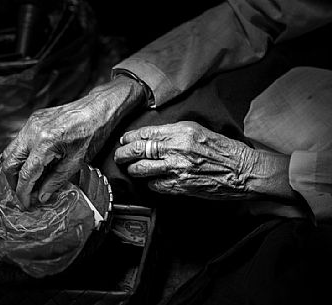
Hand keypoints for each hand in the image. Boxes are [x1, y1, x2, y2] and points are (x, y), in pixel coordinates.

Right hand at [2, 75, 144, 207]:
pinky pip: (18, 142)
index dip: (23, 193)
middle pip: (9, 163)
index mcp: (45, 143)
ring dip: (15, 170)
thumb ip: (56, 180)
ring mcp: (30, 124)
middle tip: (23, 195)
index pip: (25, 174)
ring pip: (10, 151)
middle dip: (13, 182)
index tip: (26, 205)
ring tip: (26, 183)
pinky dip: (21, 156)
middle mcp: (32, 132)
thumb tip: (41, 196)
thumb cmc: (91, 133)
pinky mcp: (32, 120)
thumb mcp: (76, 161)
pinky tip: (32, 166)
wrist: (96, 109)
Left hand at [114, 121, 295, 200]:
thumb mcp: (198, 130)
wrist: (243, 170)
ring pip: (141, 170)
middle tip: (119, 156)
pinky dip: (150, 183)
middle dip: (122, 154)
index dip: (129, 138)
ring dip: (132, 170)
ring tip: (130, 169)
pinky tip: (150, 181)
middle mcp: (176, 149)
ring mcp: (177, 169)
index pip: (145, 133)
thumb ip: (174, 132)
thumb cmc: (223, 149)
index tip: (124, 140)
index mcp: (180, 131)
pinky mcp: (180, 186)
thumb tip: (150, 136)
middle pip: (137, 151)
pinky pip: (155, 185)